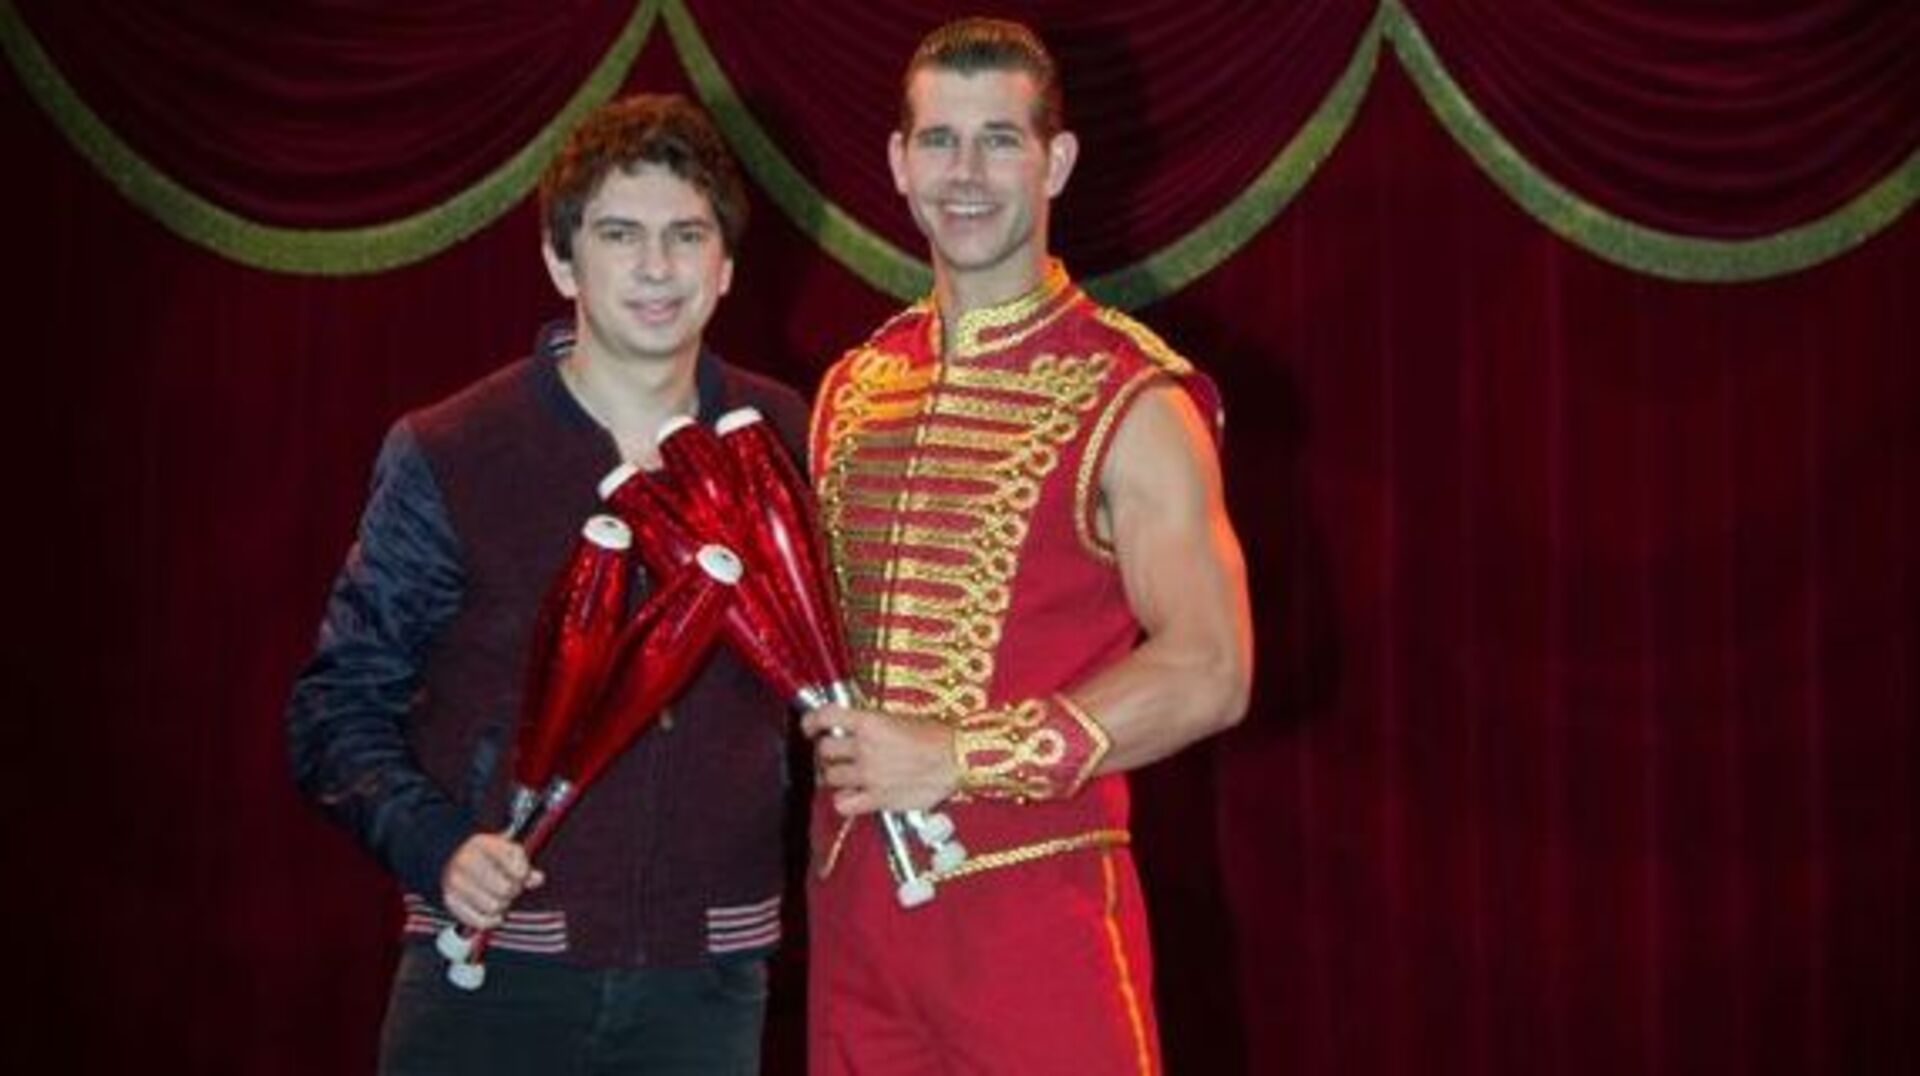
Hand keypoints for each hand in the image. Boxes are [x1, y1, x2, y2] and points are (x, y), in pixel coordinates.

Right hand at [441, 833, 545, 930]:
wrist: (452, 858)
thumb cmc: (485, 855)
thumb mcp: (506, 850)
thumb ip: (523, 864)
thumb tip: (537, 879)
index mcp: (482, 844)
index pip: (514, 867)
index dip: (522, 875)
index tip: (521, 875)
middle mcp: (465, 861)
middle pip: (505, 889)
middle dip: (513, 890)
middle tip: (511, 888)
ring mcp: (455, 882)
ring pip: (493, 906)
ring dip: (502, 906)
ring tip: (499, 898)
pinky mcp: (450, 901)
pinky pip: (478, 921)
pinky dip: (490, 921)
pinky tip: (494, 914)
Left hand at [801, 704, 957, 814]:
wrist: (957, 759)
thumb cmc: (937, 737)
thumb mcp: (901, 718)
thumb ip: (872, 723)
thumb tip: (853, 725)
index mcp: (870, 723)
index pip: (825, 717)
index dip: (811, 722)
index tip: (810, 727)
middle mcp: (864, 748)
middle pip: (824, 751)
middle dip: (828, 752)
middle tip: (838, 753)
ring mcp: (869, 775)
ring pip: (830, 777)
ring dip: (835, 775)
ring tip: (848, 774)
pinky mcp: (877, 798)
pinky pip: (843, 804)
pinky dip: (844, 801)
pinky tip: (853, 795)